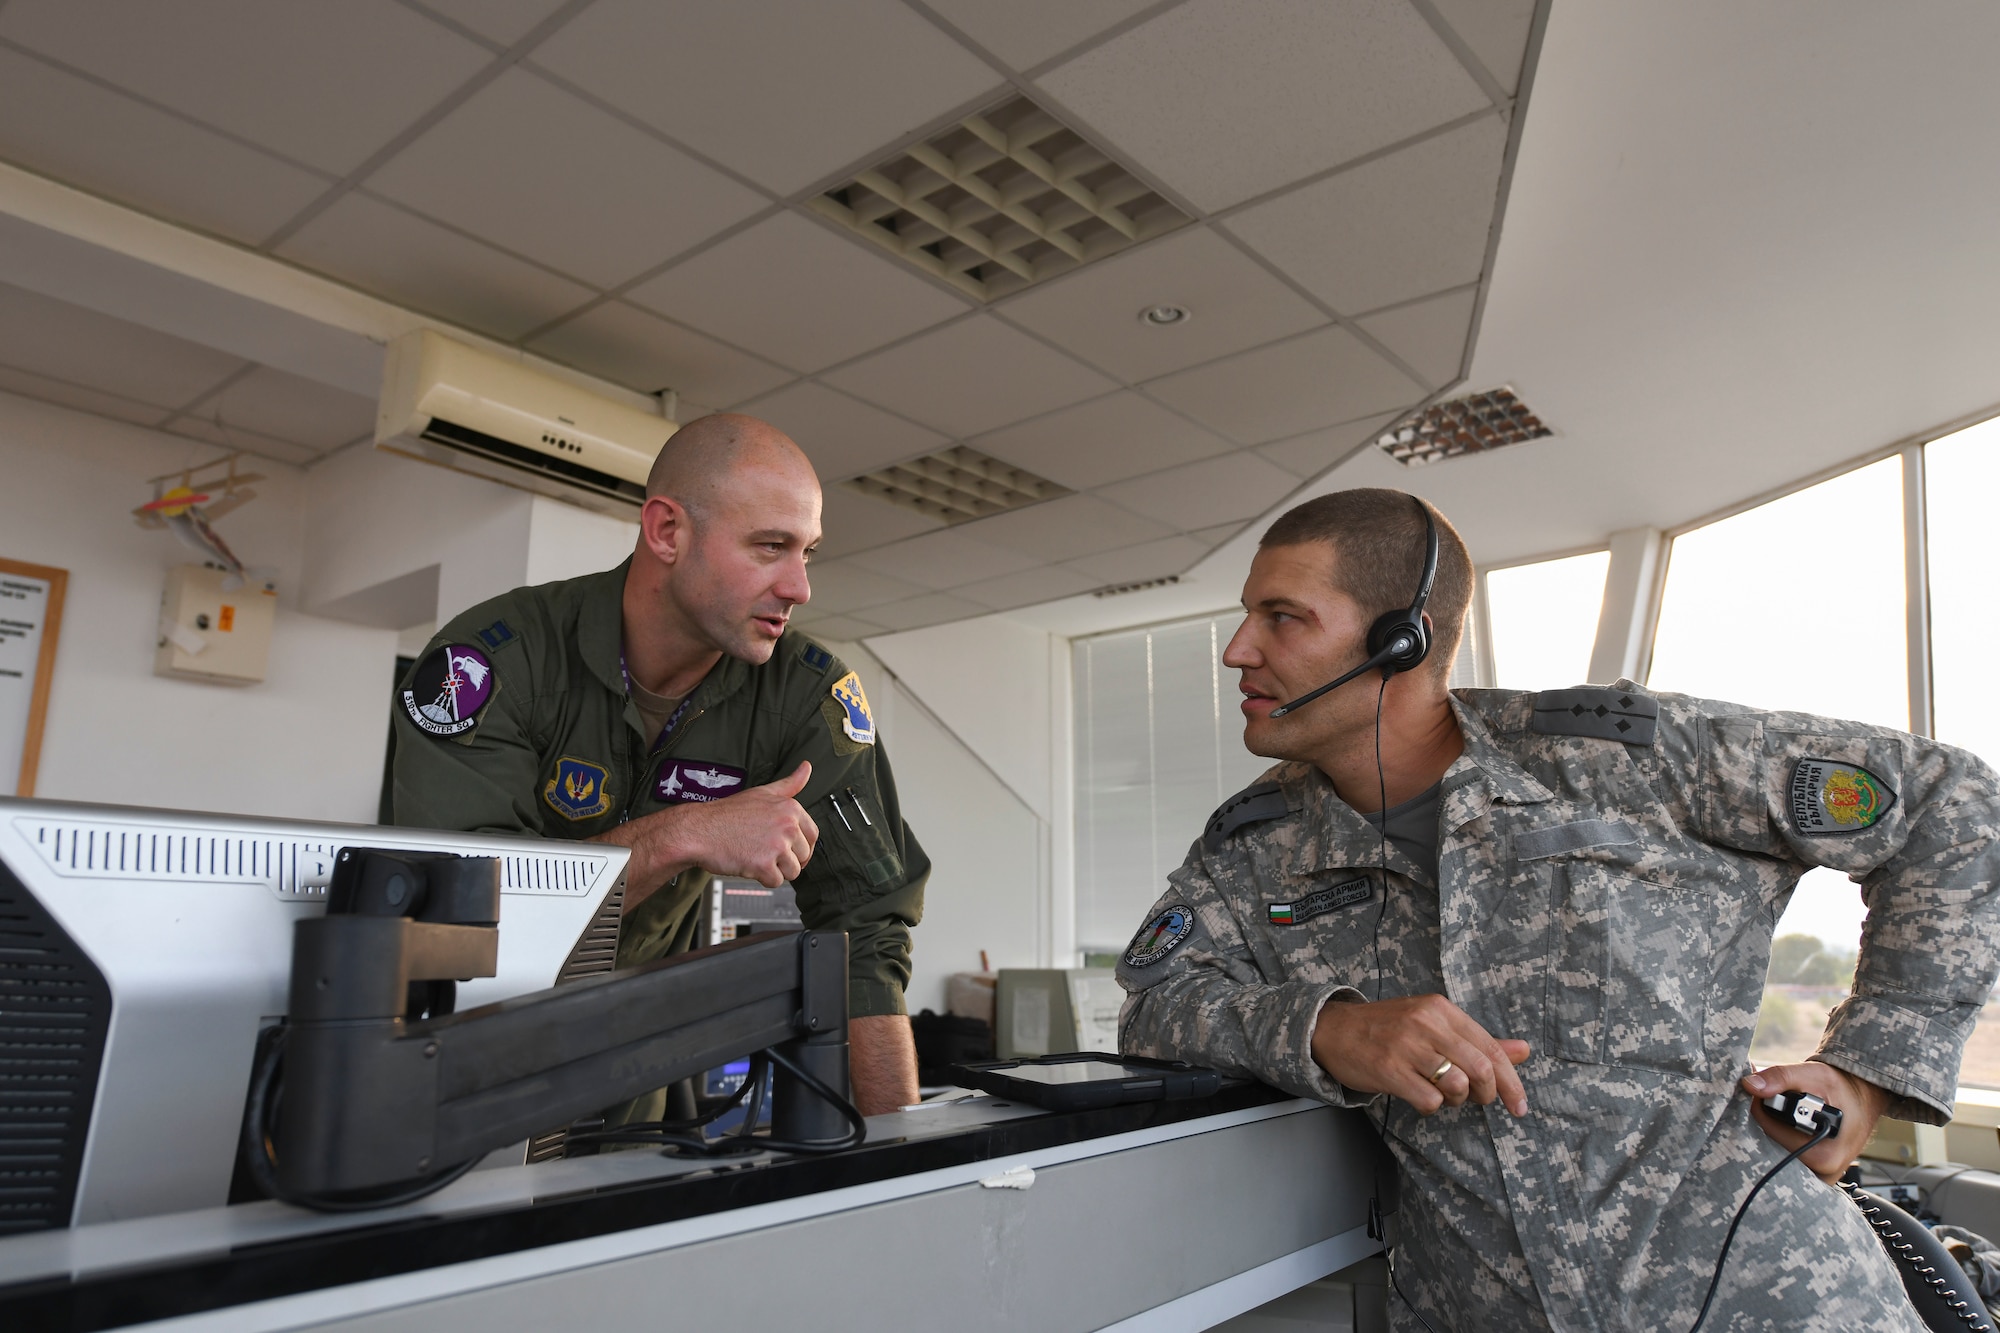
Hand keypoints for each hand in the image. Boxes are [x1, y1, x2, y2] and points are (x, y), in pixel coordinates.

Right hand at [605, 761, 819, 901]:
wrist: (699, 830)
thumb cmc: (727, 814)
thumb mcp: (762, 792)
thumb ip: (789, 784)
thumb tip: (807, 767)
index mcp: (790, 808)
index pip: (813, 836)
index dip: (801, 846)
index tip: (788, 848)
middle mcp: (787, 825)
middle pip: (803, 856)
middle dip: (786, 859)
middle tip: (764, 851)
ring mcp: (776, 846)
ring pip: (792, 872)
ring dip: (775, 870)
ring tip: (756, 857)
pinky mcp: (764, 865)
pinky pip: (776, 882)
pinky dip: (763, 879)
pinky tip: (749, 864)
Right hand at [1311, 993, 1530, 1115]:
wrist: (1334, 1030)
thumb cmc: (1389, 1029)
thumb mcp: (1434, 1025)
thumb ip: (1478, 1040)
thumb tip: (1524, 1051)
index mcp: (1441, 1010)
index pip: (1491, 1048)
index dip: (1511, 1082)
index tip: (1519, 1105)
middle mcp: (1426, 1023)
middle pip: (1480, 1069)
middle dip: (1488, 1095)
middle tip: (1478, 1101)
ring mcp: (1406, 1046)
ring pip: (1457, 1086)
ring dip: (1458, 1101)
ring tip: (1444, 1095)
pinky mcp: (1388, 1069)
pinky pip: (1429, 1100)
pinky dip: (1432, 1106)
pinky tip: (1420, 1097)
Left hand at [1742, 1062, 1890, 1181]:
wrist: (1861, 1097)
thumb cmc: (1839, 1087)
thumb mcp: (1811, 1075)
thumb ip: (1780, 1078)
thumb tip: (1750, 1085)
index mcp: (1822, 1156)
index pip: (1770, 1133)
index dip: (1762, 1108)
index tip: (1767, 1093)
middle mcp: (1823, 1173)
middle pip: (1771, 1146)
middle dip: (1769, 1121)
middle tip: (1780, 1102)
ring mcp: (1820, 1176)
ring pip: (1777, 1152)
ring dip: (1776, 1130)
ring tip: (1790, 1113)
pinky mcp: (1817, 1173)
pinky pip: (1788, 1157)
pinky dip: (1783, 1139)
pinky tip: (1792, 1124)